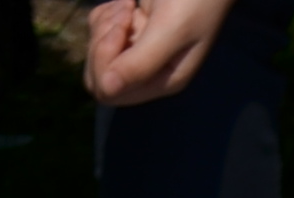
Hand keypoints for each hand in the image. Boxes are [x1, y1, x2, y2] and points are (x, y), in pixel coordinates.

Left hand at [87, 0, 238, 105]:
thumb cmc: (196, 0)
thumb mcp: (171, 30)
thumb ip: (141, 63)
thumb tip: (107, 88)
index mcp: (162, 80)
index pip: (111, 93)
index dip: (105, 62)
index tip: (123, 28)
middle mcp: (149, 71)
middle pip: (100, 77)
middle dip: (102, 45)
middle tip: (125, 15)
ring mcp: (139, 51)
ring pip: (97, 52)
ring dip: (106, 25)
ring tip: (130, 6)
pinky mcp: (132, 30)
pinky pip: (100, 30)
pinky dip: (106, 14)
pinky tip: (128, 3)